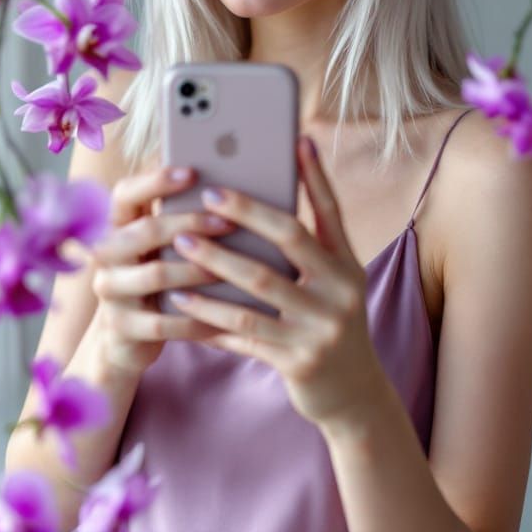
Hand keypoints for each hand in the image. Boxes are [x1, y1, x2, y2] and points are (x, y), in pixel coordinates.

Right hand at [90, 167, 236, 376]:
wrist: (125, 342)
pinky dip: (194, 320)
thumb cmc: (156, 282)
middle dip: (189, 223)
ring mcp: (109, 292)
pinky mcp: (120, 328)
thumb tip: (223, 187)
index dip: (155, 181)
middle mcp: (106, 255)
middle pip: (145, 230)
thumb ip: (177, 221)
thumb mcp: (159, 250)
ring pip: (155, 274)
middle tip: (227, 223)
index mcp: (116, 227)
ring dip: (195, 270)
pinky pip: (162, 322)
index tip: (193, 172)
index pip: (125, 193)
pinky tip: (221, 317)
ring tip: (227, 269)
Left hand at [169, 136, 382, 430]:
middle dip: (245, 213)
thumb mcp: (331, 281)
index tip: (297, 139)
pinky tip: (182, 299)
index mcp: (347, 263)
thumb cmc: (327, 321)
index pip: (331, 209)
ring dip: (215, 261)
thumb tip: (265, 198)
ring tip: (179, 243)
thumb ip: (308, 246)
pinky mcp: (298, 360)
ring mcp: (321, 326)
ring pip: (258, 285)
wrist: (352, 393)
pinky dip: (210, 313)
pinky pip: (244, 329)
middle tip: (206, 195)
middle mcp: (340, 290)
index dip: (315, 174)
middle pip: (289, 239)